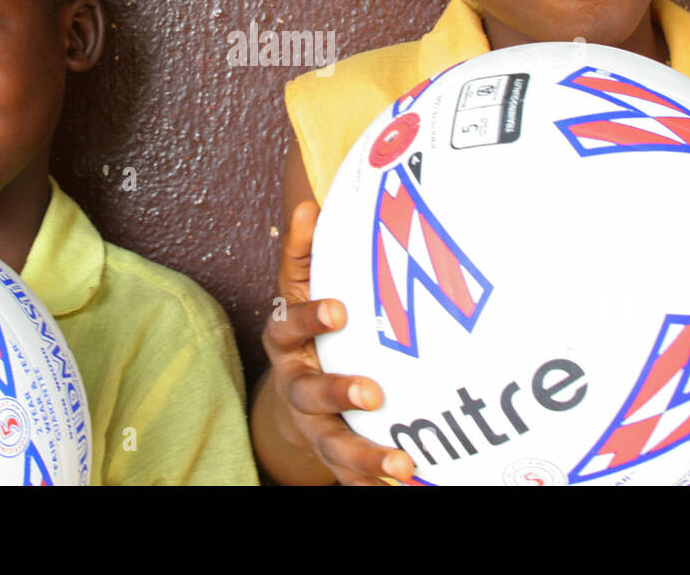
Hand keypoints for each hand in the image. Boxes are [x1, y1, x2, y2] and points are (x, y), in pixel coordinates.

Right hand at [259, 201, 415, 484]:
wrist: (290, 394)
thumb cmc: (307, 330)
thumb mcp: (300, 288)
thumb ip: (306, 251)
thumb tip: (309, 203)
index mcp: (287, 338)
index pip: (289, 324)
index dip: (310, 317)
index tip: (340, 310)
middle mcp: (295, 381)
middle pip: (309, 390)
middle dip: (338, 390)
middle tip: (372, 391)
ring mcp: (311, 422)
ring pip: (331, 441)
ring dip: (363, 452)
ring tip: (400, 461)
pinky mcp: (330, 452)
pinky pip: (347, 473)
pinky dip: (369, 484)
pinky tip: (402, 487)